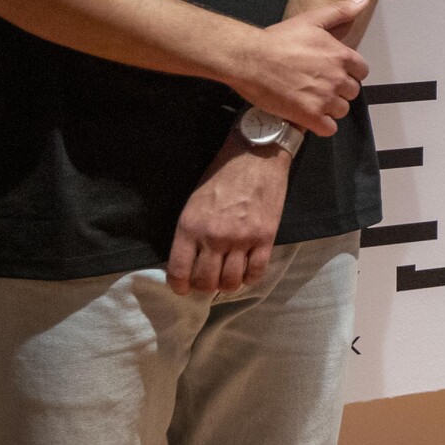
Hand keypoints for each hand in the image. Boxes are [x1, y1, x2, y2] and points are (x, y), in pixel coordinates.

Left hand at [167, 132, 292, 294]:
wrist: (256, 156)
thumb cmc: (221, 176)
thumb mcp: (193, 203)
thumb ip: (191, 233)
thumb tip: (191, 260)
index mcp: (190, 227)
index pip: (179, 272)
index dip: (180, 287)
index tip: (184, 288)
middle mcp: (214, 237)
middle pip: (205, 282)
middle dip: (204, 288)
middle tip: (208, 282)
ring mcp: (241, 239)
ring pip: (230, 282)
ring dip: (227, 285)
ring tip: (228, 278)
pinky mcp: (265, 237)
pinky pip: (257, 272)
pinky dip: (250, 279)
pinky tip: (247, 272)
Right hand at [228, 0, 370, 134]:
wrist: (248, 59)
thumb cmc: (278, 39)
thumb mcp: (311, 20)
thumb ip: (341, 11)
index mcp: (341, 56)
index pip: (361, 71)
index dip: (348, 72)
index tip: (332, 72)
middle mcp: (337, 78)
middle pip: (352, 92)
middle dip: (338, 90)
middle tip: (318, 86)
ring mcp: (324, 98)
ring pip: (341, 110)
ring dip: (330, 108)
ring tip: (312, 100)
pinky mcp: (309, 116)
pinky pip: (328, 128)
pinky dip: (321, 125)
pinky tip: (309, 116)